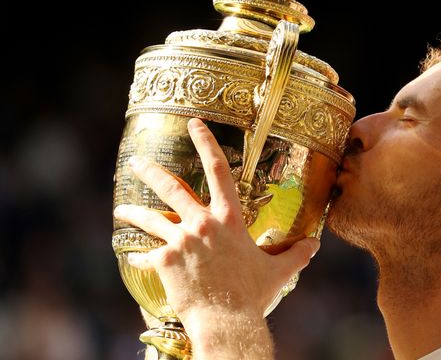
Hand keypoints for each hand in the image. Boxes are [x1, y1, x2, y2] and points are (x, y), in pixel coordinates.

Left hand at [114, 118, 319, 358]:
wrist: (226, 319)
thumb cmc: (252, 295)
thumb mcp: (279, 271)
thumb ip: (296, 254)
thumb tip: (315, 245)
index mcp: (230, 219)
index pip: (219, 170)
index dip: (206, 142)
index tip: (193, 124)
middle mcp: (203, 223)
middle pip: (172, 188)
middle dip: (151, 171)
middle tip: (136, 161)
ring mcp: (181, 240)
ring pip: (150, 219)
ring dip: (133, 211)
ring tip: (121, 209)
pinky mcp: (165, 261)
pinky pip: (146, 255)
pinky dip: (140, 256)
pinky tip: (133, 258)